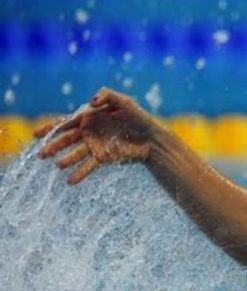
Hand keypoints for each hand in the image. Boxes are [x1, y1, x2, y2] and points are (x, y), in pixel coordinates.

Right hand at [35, 87, 158, 184]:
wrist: (152, 137)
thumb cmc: (138, 116)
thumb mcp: (124, 101)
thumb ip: (106, 95)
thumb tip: (90, 102)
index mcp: (89, 117)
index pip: (66, 122)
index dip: (50, 128)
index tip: (36, 135)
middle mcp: (89, 132)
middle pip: (67, 140)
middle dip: (53, 146)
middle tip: (41, 154)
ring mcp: (95, 146)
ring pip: (76, 154)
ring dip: (67, 159)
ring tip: (58, 164)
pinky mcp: (104, 158)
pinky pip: (89, 166)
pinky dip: (80, 173)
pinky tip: (70, 181)